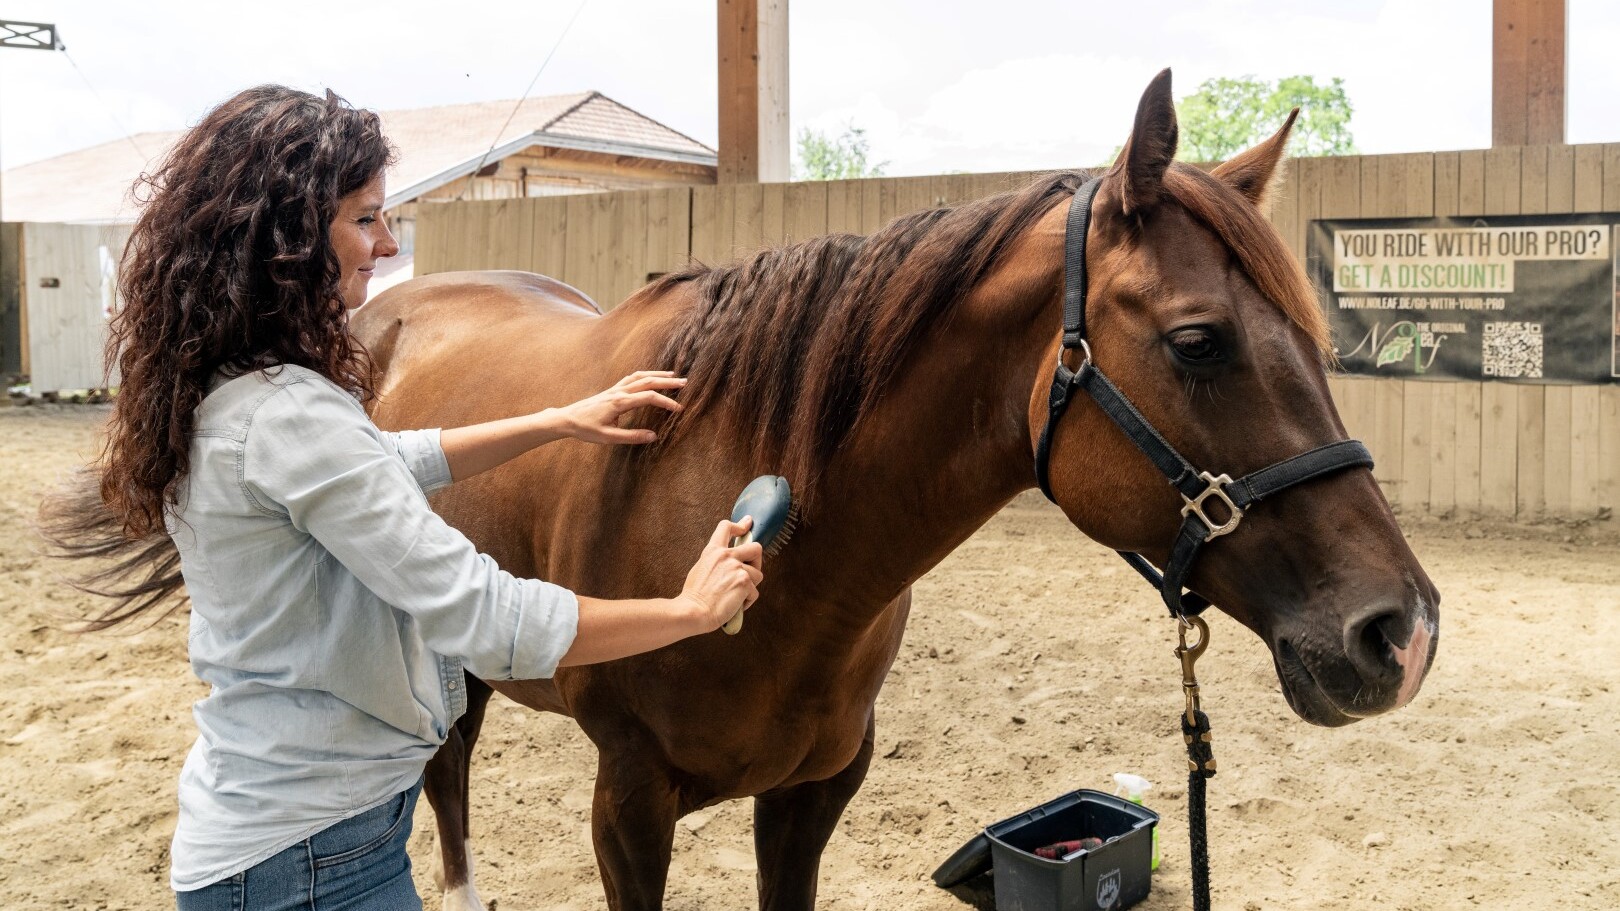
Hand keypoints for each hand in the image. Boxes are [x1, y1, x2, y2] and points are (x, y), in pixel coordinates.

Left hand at [557, 371, 685, 444]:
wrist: (567, 419)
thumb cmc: (586, 429)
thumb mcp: (609, 438)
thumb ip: (632, 437)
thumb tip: (653, 436)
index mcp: (620, 402)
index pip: (649, 398)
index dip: (666, 402)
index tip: (679, 409)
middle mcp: (619, 392)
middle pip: (647, 381)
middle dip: (667, 382)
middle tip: (685, 383)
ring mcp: (615, 388)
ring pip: (640, 376)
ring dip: (657, 375)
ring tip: (673, 376)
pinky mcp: (612, 390)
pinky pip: (631, 377)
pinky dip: (645, 375)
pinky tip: (651, 377)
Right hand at [679, 518, 764, 631]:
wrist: (693, 611)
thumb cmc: (694, 596)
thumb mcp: (700, 568)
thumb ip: (716, 561)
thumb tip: (728, 564)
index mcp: (713, 551)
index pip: (726, 527)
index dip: (740, 526)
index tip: (747, 524)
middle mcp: (726, 556)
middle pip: (755, 548)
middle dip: (757, 561)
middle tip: (749, 572)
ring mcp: (737, 568)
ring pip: (758, 575)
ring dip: (750, 587)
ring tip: (735, 595)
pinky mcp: (744, 582)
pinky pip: (754, 593)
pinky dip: (747, 601)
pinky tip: (734, 605)